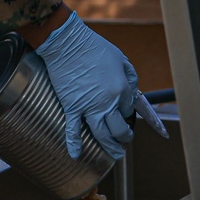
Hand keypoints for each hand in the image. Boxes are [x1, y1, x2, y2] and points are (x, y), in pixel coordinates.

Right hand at [36, 11, 137, 160]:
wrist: (67, 44)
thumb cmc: (94, 47)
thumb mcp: (120, 58)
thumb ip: (130, 75)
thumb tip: (132, 90)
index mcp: (122, 90)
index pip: (129, 109)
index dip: (127, 112)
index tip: (123, 112)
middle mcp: (108, 103)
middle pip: (119, 129)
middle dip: (124, 136)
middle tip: (124, 140)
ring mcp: (88, 107)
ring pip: (102, 135)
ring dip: (109, 147)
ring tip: (115, 155)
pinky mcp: (72, 107)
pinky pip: (72, 129)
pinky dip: (74, 144)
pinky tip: (76, 155)